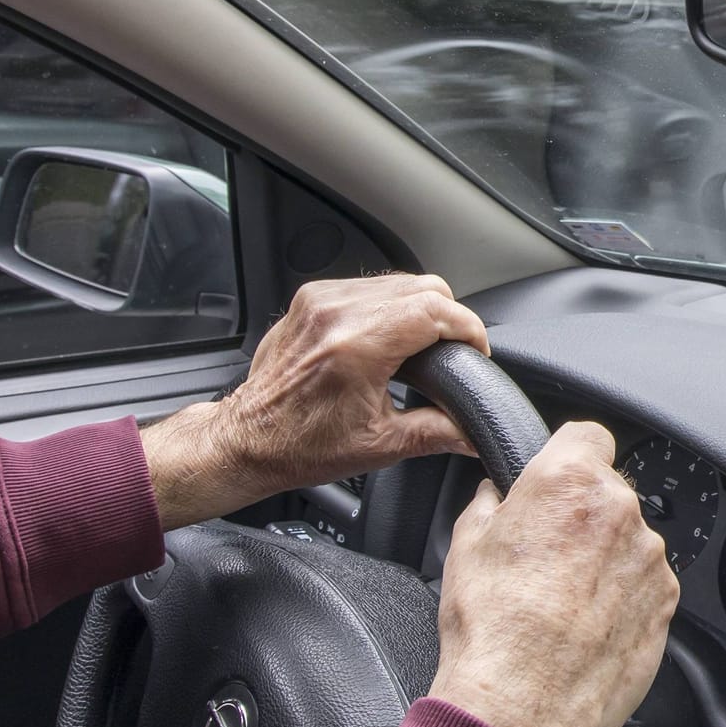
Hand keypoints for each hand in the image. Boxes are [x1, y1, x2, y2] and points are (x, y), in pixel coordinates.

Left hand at [140, 274, 488, 528]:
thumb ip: (437, 434)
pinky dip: (391, 306)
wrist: (247, 439)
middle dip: (451, 318)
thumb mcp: (380, 445)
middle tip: (457, 352)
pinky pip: (369, 286)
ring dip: (423, 309)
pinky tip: (392, 337)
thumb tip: (475, 432)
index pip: (435, 310)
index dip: (469, 329)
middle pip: (423, 287)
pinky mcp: (311, 299)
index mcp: (356, 346)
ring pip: (399, 281)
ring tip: (427, 346)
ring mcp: (321, 300)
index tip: (478, 351)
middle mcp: (337, 312)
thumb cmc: (300, 445)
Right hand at [428, 423, 680, 726]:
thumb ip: (490, 504)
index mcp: (568, 481)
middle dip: (581, 515)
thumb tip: (495, 496)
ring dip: (604, 560)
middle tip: (544, 555)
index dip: (568, 455)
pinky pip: (644, 585)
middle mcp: (619, 510)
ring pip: (628, 542)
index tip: (556, 477)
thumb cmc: (492, 628)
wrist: (522, 704)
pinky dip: (622, 599)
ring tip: (560, 603)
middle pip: (608, 493)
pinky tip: (584, 627)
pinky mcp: (666, 603)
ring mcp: (650, 559)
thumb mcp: (464, 545)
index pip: (587, 434)